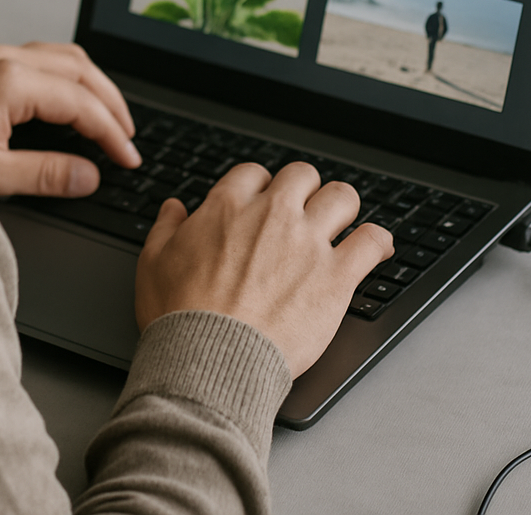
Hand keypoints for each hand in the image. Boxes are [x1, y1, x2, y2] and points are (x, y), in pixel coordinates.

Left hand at [0, 42, 139, 197]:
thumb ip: (46, 174)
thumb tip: (88, 176)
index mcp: (11, 82)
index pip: (81, 103)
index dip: (111, 133)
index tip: (127, 157)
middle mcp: (5, 60)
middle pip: (81, 70)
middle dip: (111, 104)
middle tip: (127, 137)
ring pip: (64, 57)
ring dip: (93, 85)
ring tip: (109, 116)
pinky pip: (43, 57)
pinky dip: (69, 77)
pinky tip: (71, 97)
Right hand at [135, 162, 393, 377]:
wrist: (210, 357)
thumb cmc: (179, 315)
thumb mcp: (153, 262)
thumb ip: (165, 227)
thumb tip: (173, 208)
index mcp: (228, 207)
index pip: (254, 173)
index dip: (260, 186)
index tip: (262, 202)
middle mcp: (272, 215)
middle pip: (302, 175)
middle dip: (303, 189)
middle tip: (302, 210)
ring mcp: (308, 242)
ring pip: (342, 196)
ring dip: (342, 207)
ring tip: (341, 222)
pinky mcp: (337, 275)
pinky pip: (372, 241)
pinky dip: (377, 241)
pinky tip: (374, 248)